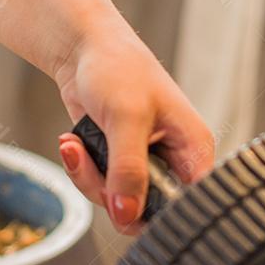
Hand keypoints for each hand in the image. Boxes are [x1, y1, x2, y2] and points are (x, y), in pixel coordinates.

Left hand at [53, 23, 213, 234]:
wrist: (82, 48)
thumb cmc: (117, 68)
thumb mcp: (126, 118)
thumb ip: (128, 170)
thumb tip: (127, 214)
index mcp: (193, 150)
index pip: (190, 205)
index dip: (160, 215)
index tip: (126, 204)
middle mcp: (172, 161)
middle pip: (147, 210)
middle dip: (110, 193)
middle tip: (90, 165)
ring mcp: (142, 163)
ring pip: (118, 202)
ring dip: (88, 177)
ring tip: (73, 143)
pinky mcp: (116, 162)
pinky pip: (99, 186)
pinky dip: (80, 168)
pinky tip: (71, 142)